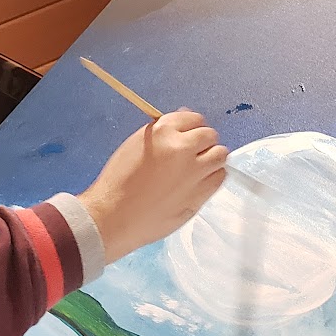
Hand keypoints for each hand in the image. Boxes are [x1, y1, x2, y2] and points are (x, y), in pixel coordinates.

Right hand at [79, 110, 227, 263]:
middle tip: (191, 153)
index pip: (194, 118)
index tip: (187, 135)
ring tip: (196, 168)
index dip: (191, 127)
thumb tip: (185, 124)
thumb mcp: (136, 144)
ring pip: (220, 155)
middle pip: (210, 135)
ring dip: (211, 158)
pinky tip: (198, 182)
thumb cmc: (118, 181)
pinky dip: (213, 176)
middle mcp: (183, 148)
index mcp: (163, 131)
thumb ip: (163, 132)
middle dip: (202, 141)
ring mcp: (195, 172)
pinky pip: (220, 177)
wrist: (115, 216)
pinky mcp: (201, 194)